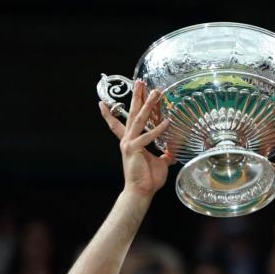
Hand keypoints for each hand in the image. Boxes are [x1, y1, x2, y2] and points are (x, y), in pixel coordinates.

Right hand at [98, 80, 174, 196]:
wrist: (141, 191)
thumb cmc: (148, 178)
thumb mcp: (159, 163)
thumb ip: (164, 154)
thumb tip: (172, 152)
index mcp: (130, 141)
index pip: (117, 124)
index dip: (109, 113)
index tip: (102, 102)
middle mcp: (127, 139)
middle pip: (131, 113)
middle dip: (136, 97)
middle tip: (140, 82)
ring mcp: (129, 143)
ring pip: (139, 119)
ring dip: (148, 104)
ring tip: (156, 92)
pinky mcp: (134, 149)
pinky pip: (147, 137)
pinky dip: (157, 130)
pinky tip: (167, 122)